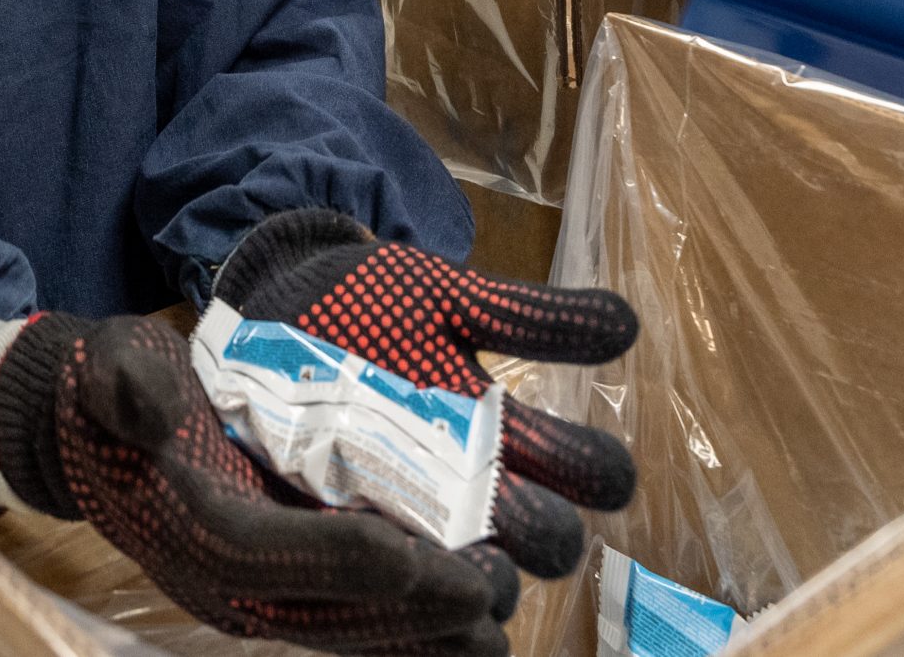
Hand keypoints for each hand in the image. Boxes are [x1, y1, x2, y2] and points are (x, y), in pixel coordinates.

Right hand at [0, 312, 520, 656]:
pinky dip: (402, 630)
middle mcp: (223, 577)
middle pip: (324, 604)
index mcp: (190, 523)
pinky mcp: (277, 585)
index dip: (342, 558)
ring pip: (345, 623)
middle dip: (406, 608)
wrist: (89, 430)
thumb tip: (153, 408)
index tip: (414, 556)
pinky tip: (460, 634)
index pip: (269, 553)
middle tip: (486, 598)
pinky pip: (346, 617)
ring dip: (418, 632)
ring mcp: (253, 589)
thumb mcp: (112, 365)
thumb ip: (129, 385)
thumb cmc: (113, 391)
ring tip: (493, 631)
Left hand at [213, 209, 639, 578]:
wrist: (273, 304)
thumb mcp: (445, 298)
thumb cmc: (368, 301)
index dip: (599, 474)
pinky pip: (382, 587)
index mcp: (506, 433)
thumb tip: (630, 325)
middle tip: (533, 531)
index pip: (587, 473)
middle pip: (545, 539)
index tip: (602, 471)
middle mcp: (471, 489)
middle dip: (546, 536)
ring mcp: (409, 516)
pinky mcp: (340, 533)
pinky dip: (404, 605)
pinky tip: (400, 584)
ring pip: (472, 578)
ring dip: (476, 580)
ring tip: (460, 572)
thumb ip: (528, 317)